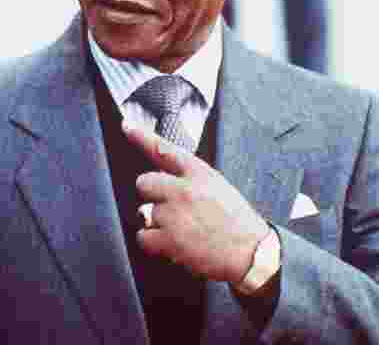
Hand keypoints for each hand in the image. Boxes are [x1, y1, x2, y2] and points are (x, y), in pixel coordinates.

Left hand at [124, 121, 269, 283]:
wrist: (252, 253)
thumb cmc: (235, 220)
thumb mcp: (217, 185)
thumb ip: (189, 175)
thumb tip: (162, 170)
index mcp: (199, 174)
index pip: (165, 150)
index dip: (142, 136)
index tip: (126, 126)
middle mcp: (184, 191)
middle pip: (143, 183)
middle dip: (152, 195)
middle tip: (172, 208)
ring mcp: (174, 215)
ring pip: (143, 212)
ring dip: (156, 222)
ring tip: (181, 230)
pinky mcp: (169, 240)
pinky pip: (142, 236)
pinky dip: (152, 242)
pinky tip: (171, 243)